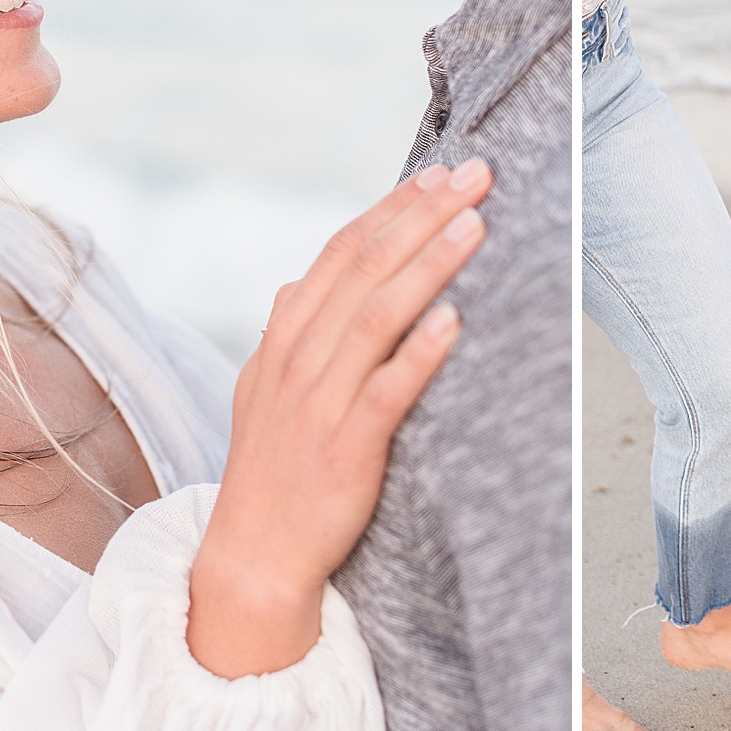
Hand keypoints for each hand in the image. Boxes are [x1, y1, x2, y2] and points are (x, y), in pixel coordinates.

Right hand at [187, 159, 491, 676]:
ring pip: (377, 317)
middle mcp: (298, 358)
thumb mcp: (265, 388)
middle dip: (423, 215)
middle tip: (476, 175)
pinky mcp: (345, 448)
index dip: (393, 207)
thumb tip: (298, 281)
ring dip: (428, 265)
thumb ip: (288, 332)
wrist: (254, 556)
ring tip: (476, 226)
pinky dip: (419, 353)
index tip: (440, 173)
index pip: (342, 250)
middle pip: (366, 268)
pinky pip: (386, 391)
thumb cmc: (274, 468)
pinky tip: (454, 321)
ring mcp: (319, 402)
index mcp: (285, 335)